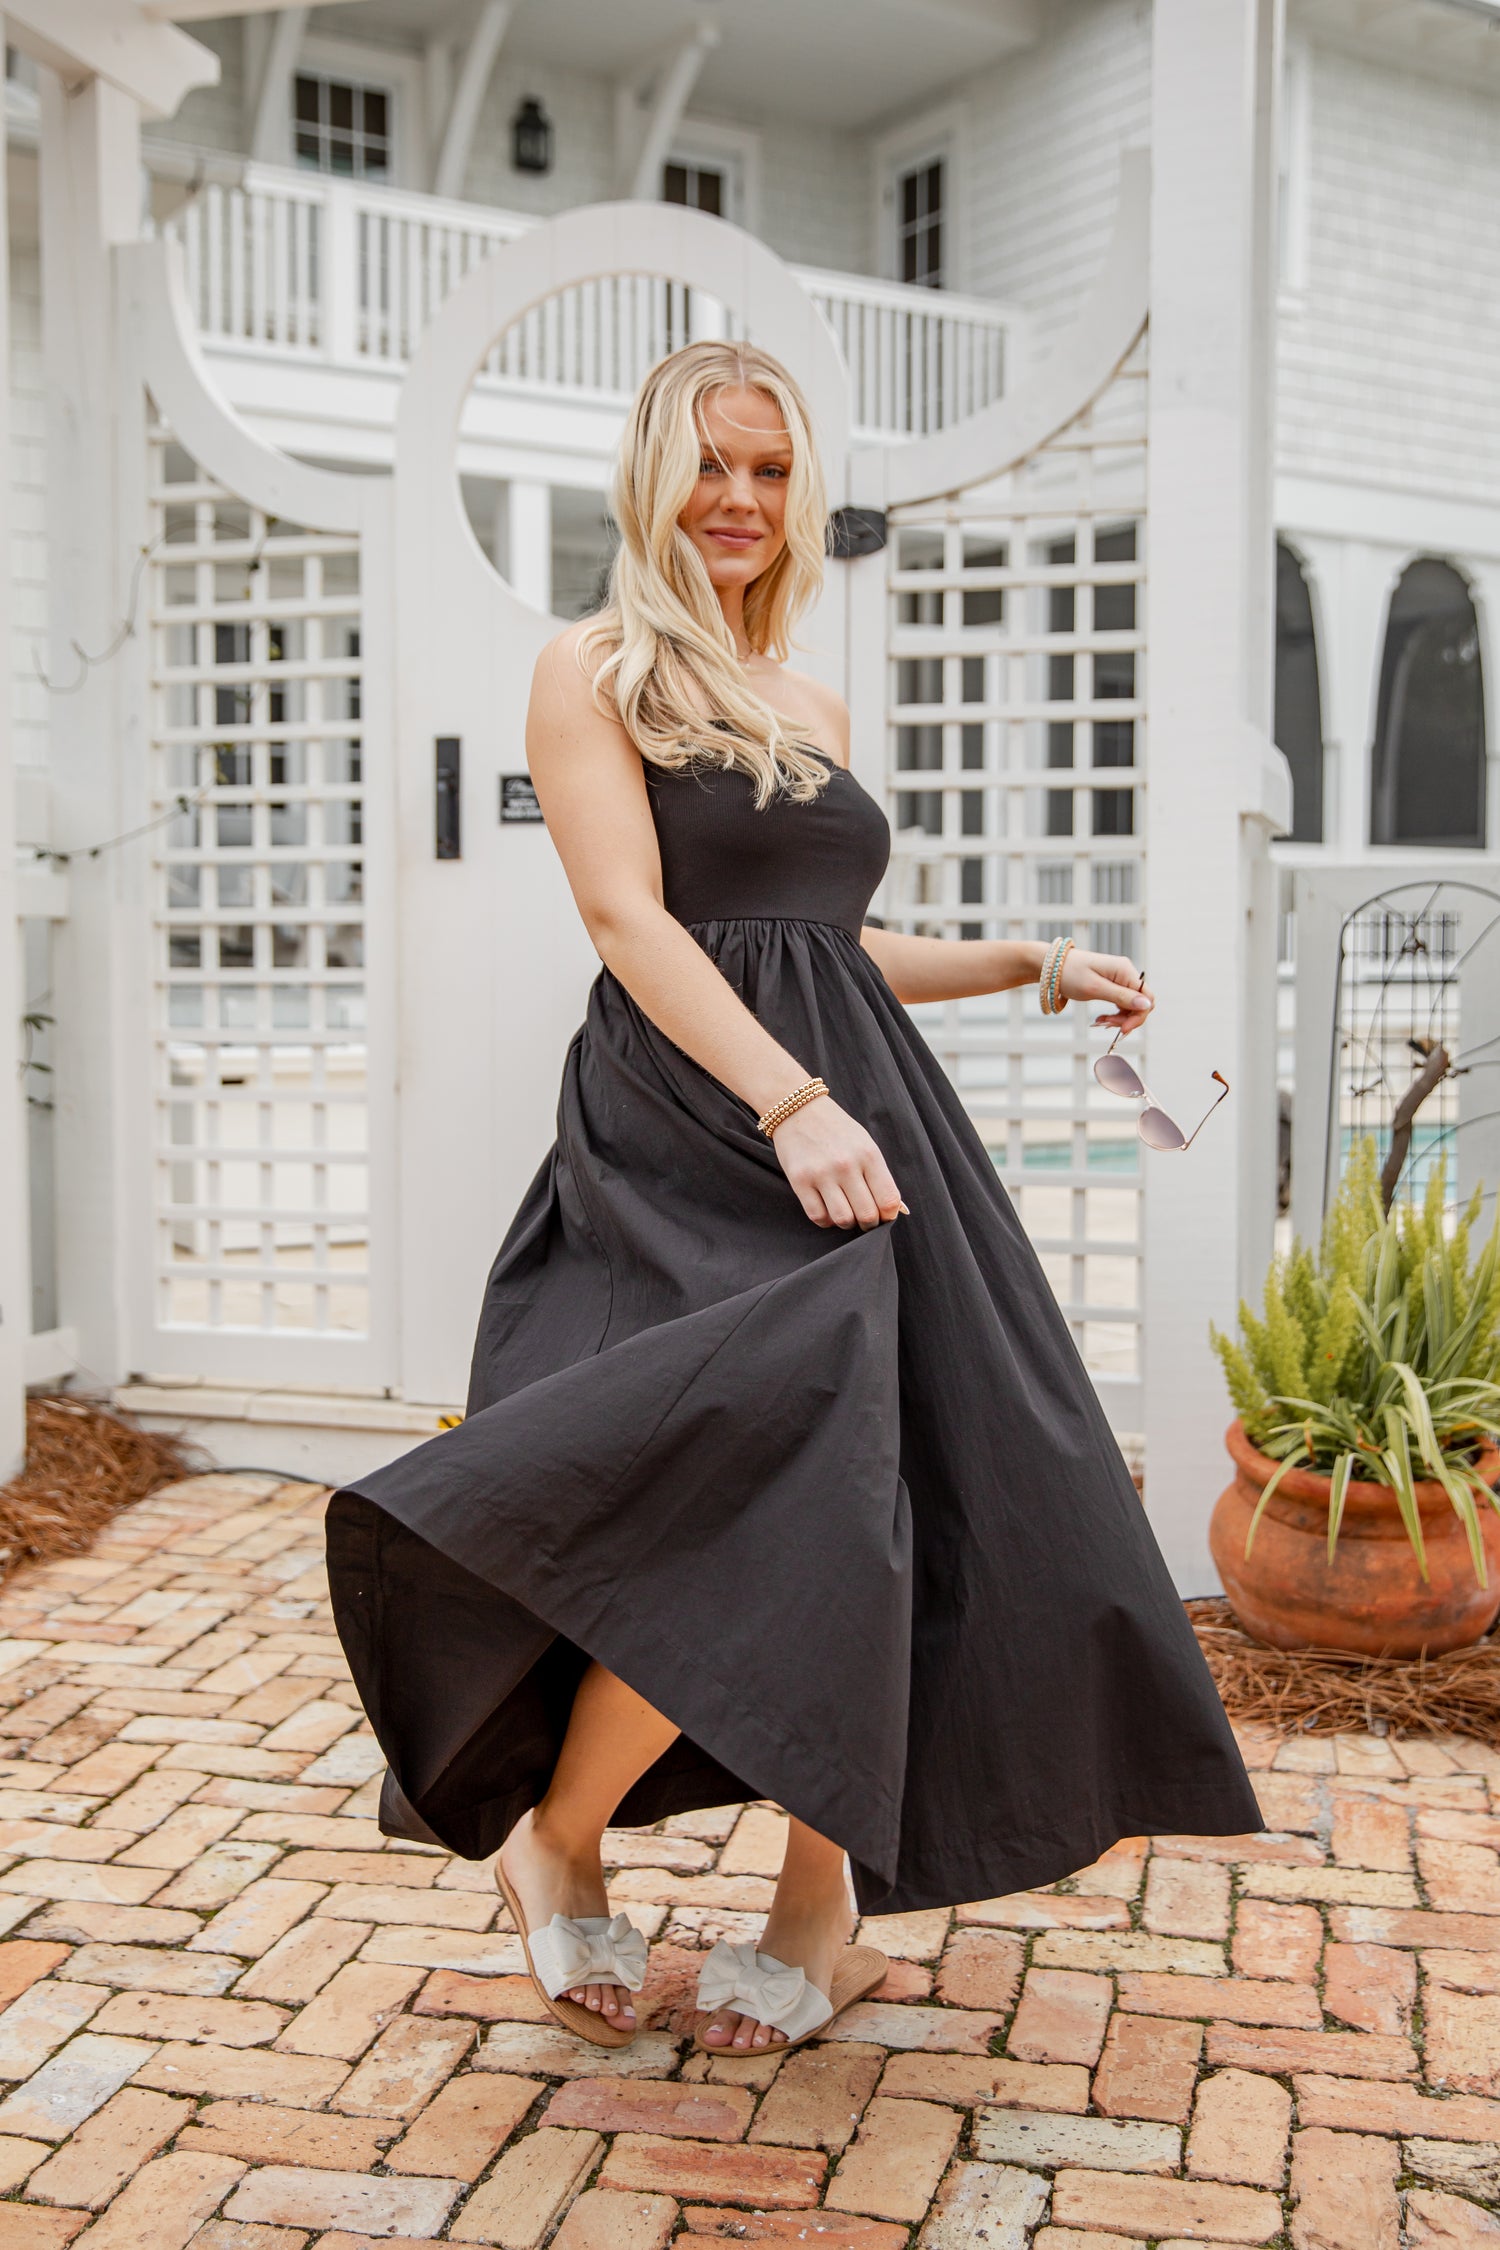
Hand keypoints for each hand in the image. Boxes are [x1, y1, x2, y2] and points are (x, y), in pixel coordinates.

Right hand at [770, 1097, 904, 1230]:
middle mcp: (847, 1165)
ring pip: (843, 1220)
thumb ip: (879, 1176)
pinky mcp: (799, 1181)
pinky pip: (818, 1216)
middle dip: (868, 1223)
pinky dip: (826, 1220)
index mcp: (869, 1154)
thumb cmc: (837, 1130)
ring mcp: (822, 1174)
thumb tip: (898, 1209)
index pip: (889, 1200)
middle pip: (867, 1215)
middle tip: (864, 1218)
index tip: (884, 1216)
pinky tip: (827, 1209)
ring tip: (845, 1213)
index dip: (889, 1216)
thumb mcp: (865, 1144)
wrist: (798, 1109)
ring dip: (847, 1223)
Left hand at [1057, 949, 1152, 1031]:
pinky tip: (1101, 1018)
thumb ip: (1121, 997)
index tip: (1122, 1029)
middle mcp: (1126, 973)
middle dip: (1127, 1018)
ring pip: (1131, 1005)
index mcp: (1125, 971)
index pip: (1147, 998)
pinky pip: (1122, 1003)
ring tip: (1100, 1021)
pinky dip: (1114, 1013)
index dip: (1138, 1016)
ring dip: (1119, 1018)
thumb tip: (1146, 1004)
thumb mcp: (1095, 988)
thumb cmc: (1070, 974)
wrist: (1052, 967)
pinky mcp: (1114, 984)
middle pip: (1140, 1003)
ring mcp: (1120, 978)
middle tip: (1106, 1024)